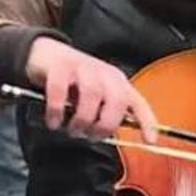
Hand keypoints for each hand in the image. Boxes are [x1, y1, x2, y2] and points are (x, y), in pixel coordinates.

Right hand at [24, 37, 157, 142]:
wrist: (45, 54)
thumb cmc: (72, 82)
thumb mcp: (93, 97)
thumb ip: (102, 114)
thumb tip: (103, 135)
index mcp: (117, 83)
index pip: (138, 103)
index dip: (147, 122)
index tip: (150, 140)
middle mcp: (104, 74)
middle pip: (117, 100)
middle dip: (105, 124)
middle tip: (90, 136)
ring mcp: (83, 67)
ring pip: (92, 94)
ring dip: (82, 119)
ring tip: (72, 130)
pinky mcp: (60, 66)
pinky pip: (61, 89)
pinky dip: (57, 109)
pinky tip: (53, 122)